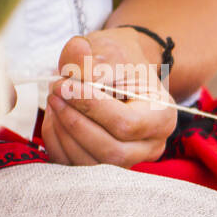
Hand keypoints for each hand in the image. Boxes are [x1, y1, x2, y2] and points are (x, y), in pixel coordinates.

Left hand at [44, 29, 176, 166]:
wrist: (121, 72)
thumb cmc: (119, 60)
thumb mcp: (110, 49)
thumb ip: (92, 59)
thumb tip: (75, 71)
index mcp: (162, 117)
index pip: (126, 124)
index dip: (91, 107)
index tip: (64, 85)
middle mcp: (150, 146)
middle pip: (111, 150)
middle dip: (75, 122)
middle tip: (55, 92)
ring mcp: (128, 160)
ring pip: (90, 162)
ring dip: (62, 131)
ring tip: (54, 100)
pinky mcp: (103, 166)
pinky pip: (73, 164)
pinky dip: (56, 142)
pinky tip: (54, 117)